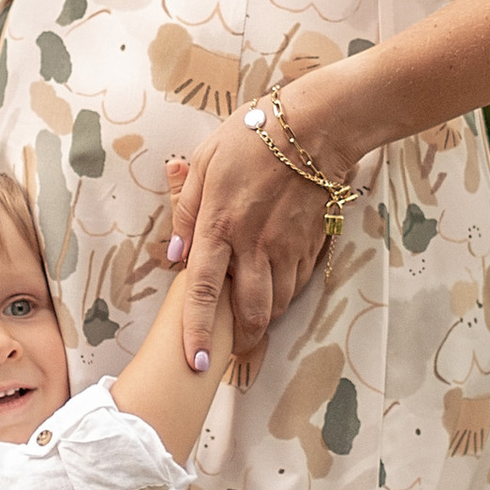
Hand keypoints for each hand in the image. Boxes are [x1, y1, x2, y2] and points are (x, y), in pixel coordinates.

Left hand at [161, 110, 337, 366]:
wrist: (315, 125)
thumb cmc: (252, 136)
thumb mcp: (206, 162)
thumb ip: (187, 211)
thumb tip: (174, 256)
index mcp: (221, 225)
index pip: (205, 292)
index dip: (198, 332)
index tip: (196, 363)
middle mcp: (255, 244)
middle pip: (251, 311)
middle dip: (243, 340)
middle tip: (236, 352)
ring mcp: (288, 247)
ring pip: (279, 302)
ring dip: (265, 317)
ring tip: (254, 318)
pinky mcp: (311, 243)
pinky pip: (298, 282)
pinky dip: (286, 292)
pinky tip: (277, 286)